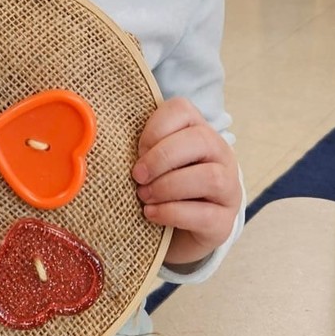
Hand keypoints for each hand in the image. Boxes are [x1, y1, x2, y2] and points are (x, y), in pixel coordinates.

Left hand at [132, 96, 241, 267]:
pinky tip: (151, 213)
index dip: (155, 128)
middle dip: (161, 158)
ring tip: (144, 195)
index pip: (182, 110)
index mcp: (199, 129)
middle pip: (200, 140)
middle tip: (137, 175)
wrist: (181, 226)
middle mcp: (221, 154)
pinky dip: (171, 213)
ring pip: (209, 178)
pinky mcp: (225, 222)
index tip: (137, 149)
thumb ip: (139, 143)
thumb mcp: (151, 156)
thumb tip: (105, 138)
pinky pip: (205, 215)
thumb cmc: (161, 180)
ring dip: (167, 186)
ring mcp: (229, 188)